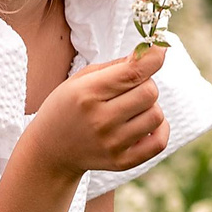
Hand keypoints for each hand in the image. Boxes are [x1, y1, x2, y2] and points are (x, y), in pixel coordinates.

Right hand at [26, 46, 167, 178]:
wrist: (51, 150)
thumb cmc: (69, 106)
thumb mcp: (81, 79)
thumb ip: (116, 66)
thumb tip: (151, 54)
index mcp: (87, 94)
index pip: (133, 72)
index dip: (153, 57)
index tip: (160, 49)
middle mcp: (100, 120)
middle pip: (150, 92)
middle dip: (145, 84)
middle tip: (129, 88)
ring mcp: (112, 144)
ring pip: (157, 115)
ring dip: (150, 106)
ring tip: (132, 108)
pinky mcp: (122, 162)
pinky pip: (160, 142)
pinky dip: (159, 128)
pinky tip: (144, 124)